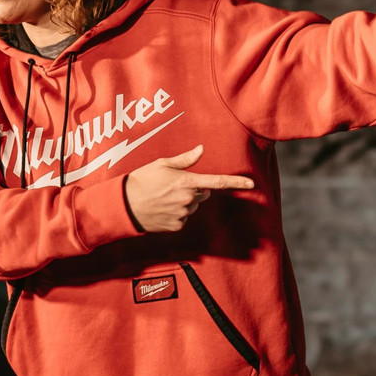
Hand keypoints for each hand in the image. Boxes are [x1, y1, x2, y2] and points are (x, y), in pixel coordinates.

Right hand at [124, 145, 254, 232]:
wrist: (124, 205)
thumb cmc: (141, 180)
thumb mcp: (161, 164)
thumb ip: (185, 159)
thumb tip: (200, 149)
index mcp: (186, 181)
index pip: (217, 182)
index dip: (236, 183)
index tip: (251, 184)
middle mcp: (188, 199)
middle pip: (202, 194)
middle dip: (193, 189)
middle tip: (172, 186)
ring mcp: (183, 214)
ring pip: (193, 207)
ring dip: (184, 202)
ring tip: (163, 197)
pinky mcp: (176, 226)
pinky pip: (184, 218)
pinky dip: (176, 214)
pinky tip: (162, 209)